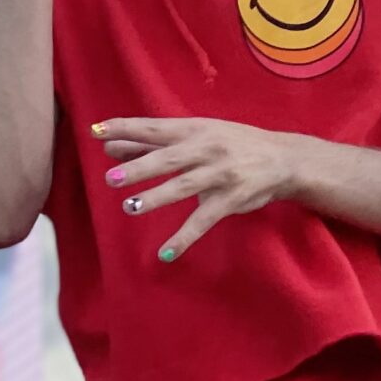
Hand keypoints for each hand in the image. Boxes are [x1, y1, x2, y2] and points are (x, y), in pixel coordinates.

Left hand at [97, 117, 305, 261]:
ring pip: (184, 186)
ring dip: (157, 197)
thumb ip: (155, 143)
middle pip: (168, 158)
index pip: (154, 128)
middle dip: (139, 167)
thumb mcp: (197, 135)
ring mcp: (220, 174)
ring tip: (130, 207)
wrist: (283, 158)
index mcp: (194, 129)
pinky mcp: (231, 200)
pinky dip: (184, 237)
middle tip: (111, 178)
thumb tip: (111, 146)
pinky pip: (204, 220)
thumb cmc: (232, 143)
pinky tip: (166, 252)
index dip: (126, 129)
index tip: (97, 131)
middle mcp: (206, 149)